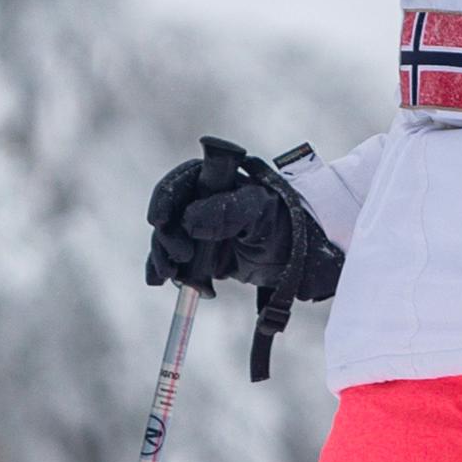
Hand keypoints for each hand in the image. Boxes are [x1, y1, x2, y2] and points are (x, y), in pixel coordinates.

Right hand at [147, 152, 340, 300]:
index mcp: (218, 182)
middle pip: (169, 212)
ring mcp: (201, 229)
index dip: (165, 197)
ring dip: (162, 255)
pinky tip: (160, 281)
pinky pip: (175, 260)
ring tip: (172, 275)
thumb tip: (189, 221)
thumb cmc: (287, 226)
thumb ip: (227, 212)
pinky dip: (165, 270)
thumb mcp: (259, 215)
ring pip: (168, 237)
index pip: (181, 181)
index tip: (158, 219)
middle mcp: (204, 202)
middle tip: (180, 256)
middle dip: (165, 235)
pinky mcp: (202, 255)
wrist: (303, 260)